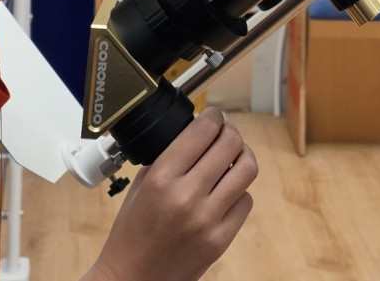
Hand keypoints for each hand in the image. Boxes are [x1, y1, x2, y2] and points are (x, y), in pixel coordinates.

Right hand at [86, 109, 257, 280]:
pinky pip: (245, 201)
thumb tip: (196, 133)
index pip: (203, 131)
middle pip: (231, 144)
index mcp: (162, 178)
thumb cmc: (132, 233)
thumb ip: (168, 157)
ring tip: (232, 158)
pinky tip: (225, 192)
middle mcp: (187, 196)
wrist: (134, 278)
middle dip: (230, 133)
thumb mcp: (140, 186)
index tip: (213, 115)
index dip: (213, 116)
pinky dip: (239, 191)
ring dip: (242, 158)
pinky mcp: (220, 239)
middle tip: (224, 134)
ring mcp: (207, 219)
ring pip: (247, 170)